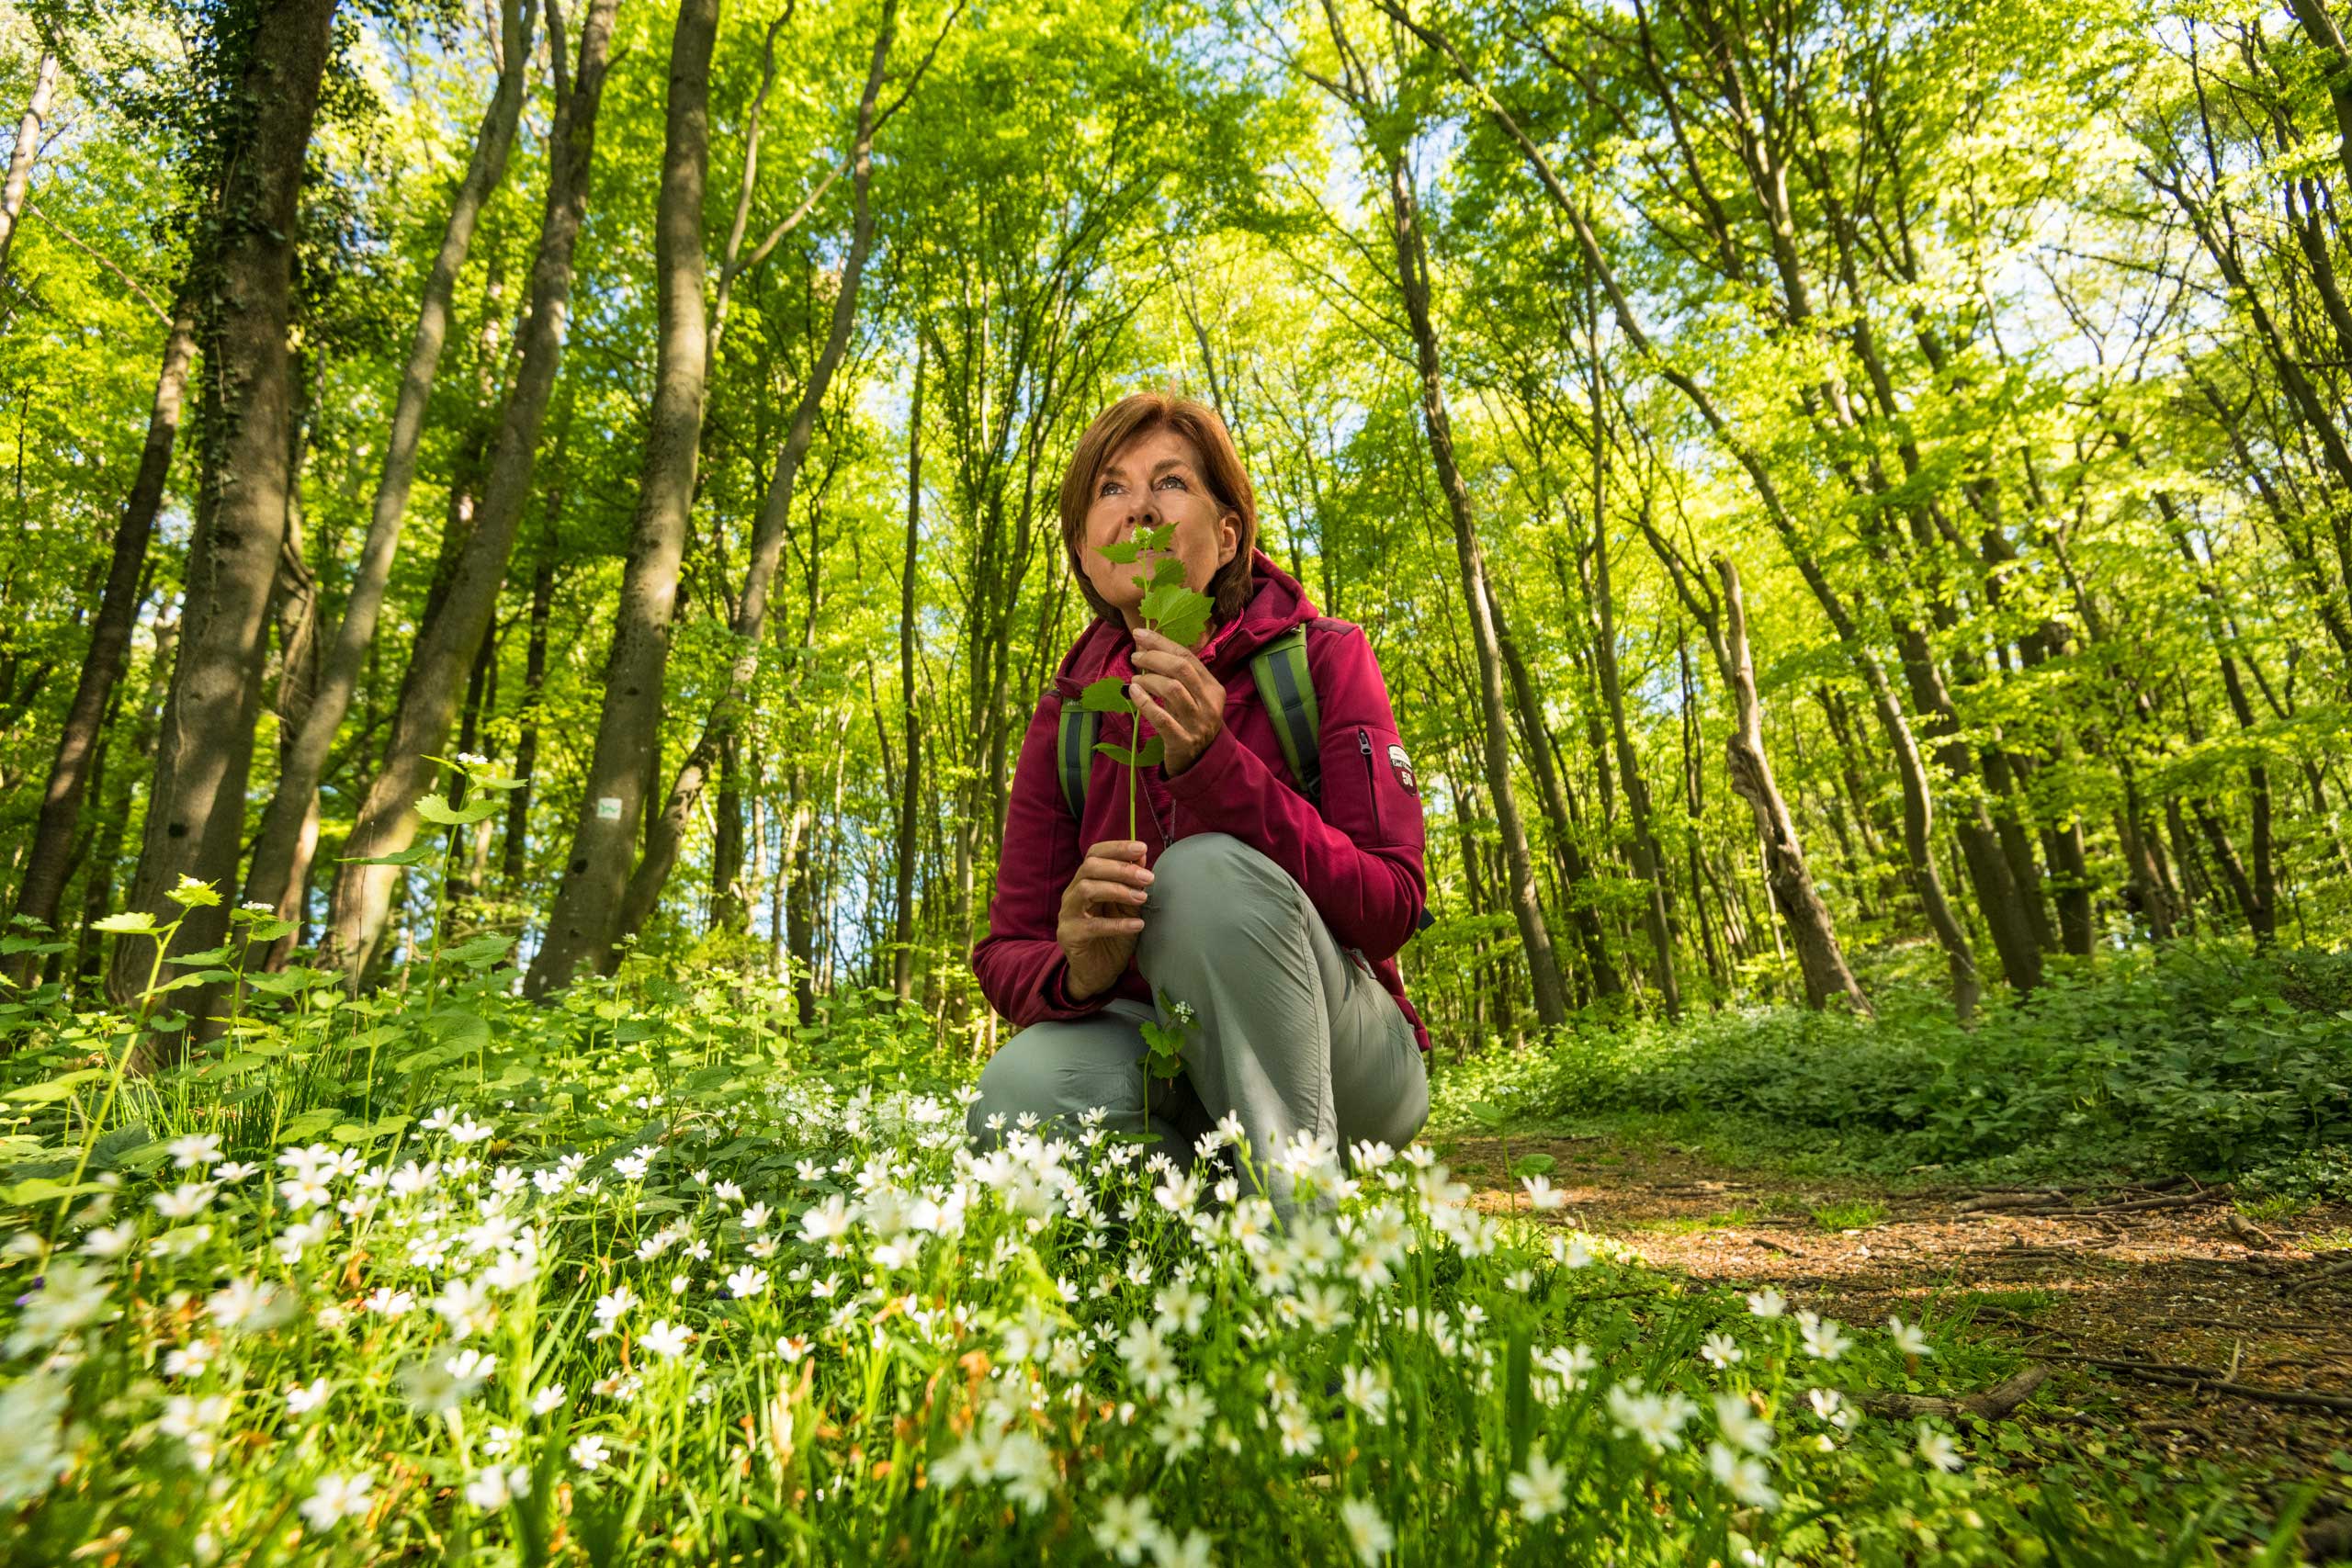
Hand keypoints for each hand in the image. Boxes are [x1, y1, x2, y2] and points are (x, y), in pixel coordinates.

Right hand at [1057, 839, 1152, 1000]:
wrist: (1098, 972)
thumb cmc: (1114, 937)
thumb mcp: (1127, 908)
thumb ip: (1132, 885)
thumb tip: (1142, 857)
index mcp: (1085, 881)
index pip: (1095, 854)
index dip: (1117, 848)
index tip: (1142, 848)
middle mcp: (1072, 893)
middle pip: (1090, 867)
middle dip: (1121, 869)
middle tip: (1148, 878)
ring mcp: (1067, 914)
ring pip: (1087, 889)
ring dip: (1118, 891)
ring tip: (1142, 899)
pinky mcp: (1069, 936)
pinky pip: (1093, 926)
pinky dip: (1118, 924)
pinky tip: (1138, 926)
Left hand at [1128, 626, 1224, 774]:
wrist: (1201, 762)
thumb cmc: (1190, 722)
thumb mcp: (1191, 697)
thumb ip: (1175, 674)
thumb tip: (1145, 644)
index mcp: (1214, 688)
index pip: (1188, 657)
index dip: (1162, 642)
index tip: (1139, 634)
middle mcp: (1209, 704)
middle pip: (1181, 669)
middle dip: (1154, 657)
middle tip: (1134, 656)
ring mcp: (1198, 724)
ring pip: (1172, 689)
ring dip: (1148, 679)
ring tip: (1135, 678)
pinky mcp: (1184, 742)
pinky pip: (1162, 718)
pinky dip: (1144, 702)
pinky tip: (1133, 692)